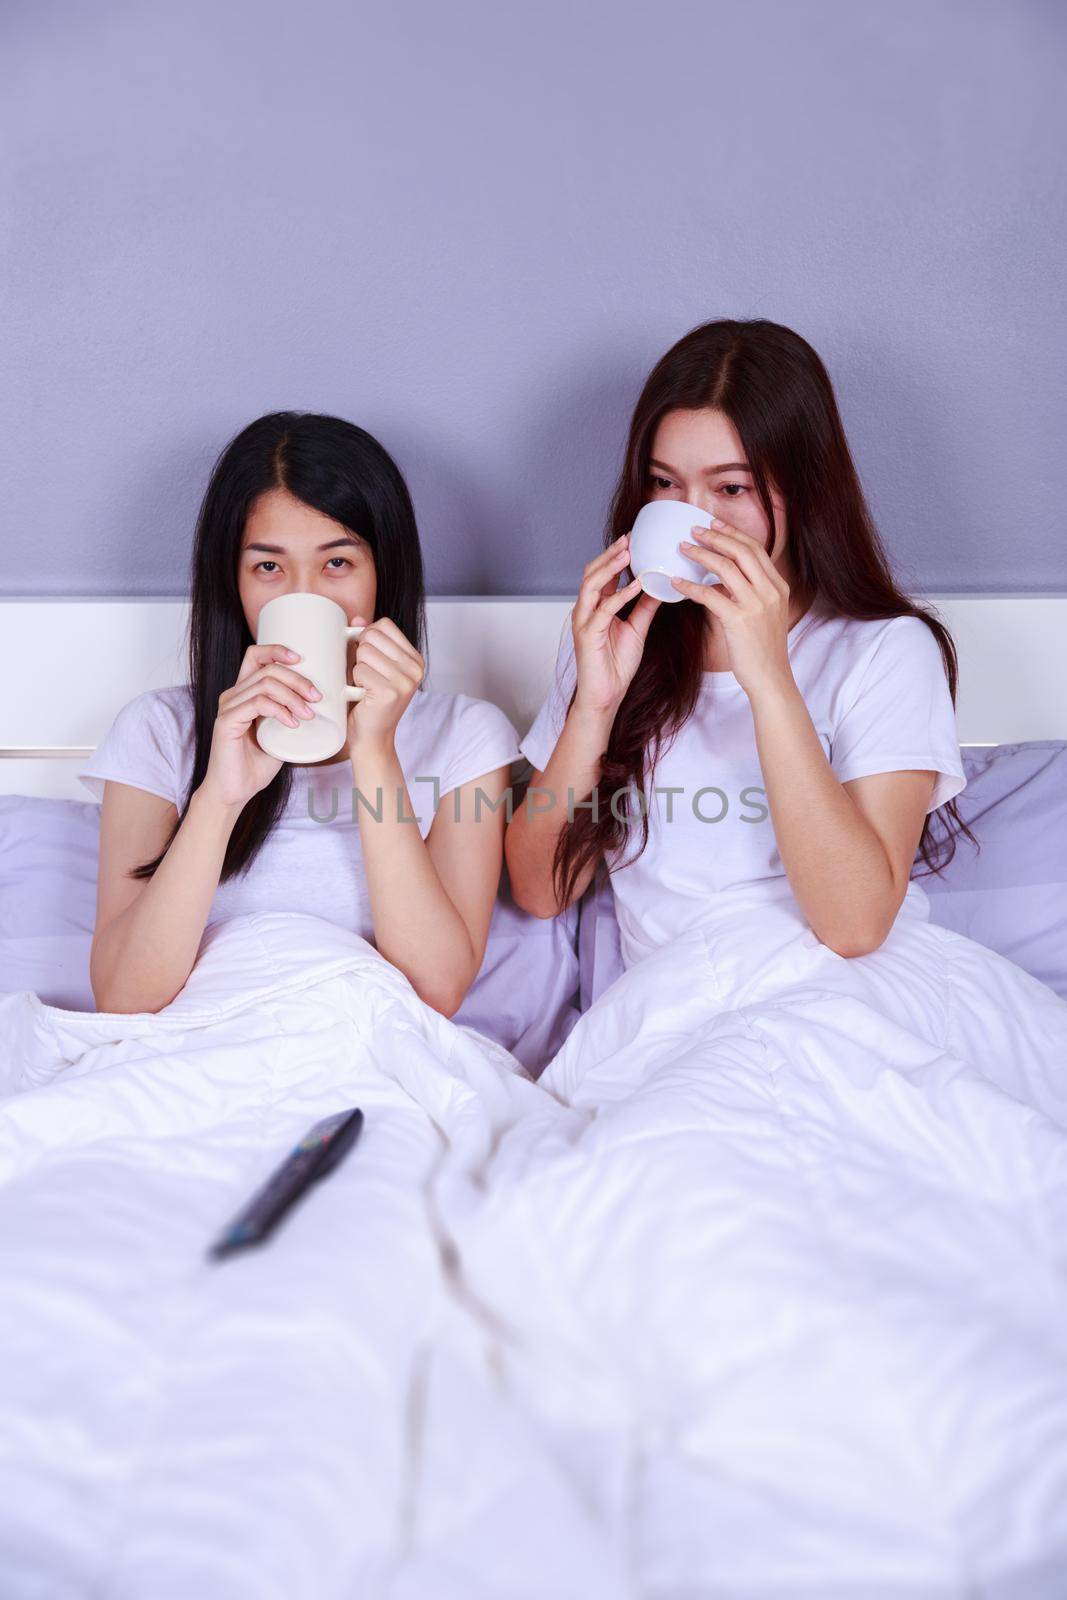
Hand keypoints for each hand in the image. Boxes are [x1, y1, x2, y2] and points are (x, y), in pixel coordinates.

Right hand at [201, 644, 323, 807]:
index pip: (256, 656)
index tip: (302, 659)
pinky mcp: (227, 722)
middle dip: (298, 679)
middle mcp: (233, 695)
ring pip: (265, 684)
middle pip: (267, 669)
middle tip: (317, 697)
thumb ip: (292, 716)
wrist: (235, 790)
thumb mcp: (281, 734)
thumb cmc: (256, 764)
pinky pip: (257, 704)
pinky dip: (280, 710)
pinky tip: (292, 723)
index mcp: (244, 692)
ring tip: (308, 714)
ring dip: (293, 697)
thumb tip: (321, 704)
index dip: (278, 650)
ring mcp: (229, 707)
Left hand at [346, 614, 424, 752]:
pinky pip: (359, 670)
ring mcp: (405, 680)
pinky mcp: (390, 692)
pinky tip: (363, 695)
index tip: (368, 657)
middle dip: (360, 653)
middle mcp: (415, 668)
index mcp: (415, 659)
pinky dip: (354, 683)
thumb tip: (357, 618)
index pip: (384, 625)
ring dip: (356, 669)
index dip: (367, 636)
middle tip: (365, 675)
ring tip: (365, 686)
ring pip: (364, 651)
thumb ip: (367, 640)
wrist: (373, 737)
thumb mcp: (373, 666)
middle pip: (372, 635)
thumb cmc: (370, 701)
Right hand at [572, 534, 660, 711]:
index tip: (632, 540)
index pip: (602, 575)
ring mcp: (584, 622)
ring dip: (610, 568)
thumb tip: (658, 586)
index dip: (615, 556)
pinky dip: (619, 595)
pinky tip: (635, 585)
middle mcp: (586, 611)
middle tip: (629, 539)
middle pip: (592, 573)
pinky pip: (604, 610)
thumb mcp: (637, 629)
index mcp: (595, 608)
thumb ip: (644, 607)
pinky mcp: (588, 635)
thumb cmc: (615, 666)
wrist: (605, 695)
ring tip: (627, 553)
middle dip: (610, 555)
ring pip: (591, 585)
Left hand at [672, 516, 792, 697]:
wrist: (771, 679)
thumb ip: (750, 594)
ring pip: (726, 567)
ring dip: (701, 554)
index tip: (715, 523)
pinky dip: (691, 586)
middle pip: (742, 551)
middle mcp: (770, 591)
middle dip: (717, 536)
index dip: (734, 533)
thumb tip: (722, 581)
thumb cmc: (763, 650)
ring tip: (683, 548)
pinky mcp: (740, 620)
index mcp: (778, 587)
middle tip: (695, 529)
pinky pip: (710, 595)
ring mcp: (757, 604)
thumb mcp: (765, 615)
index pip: (756, 549)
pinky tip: (677, 582)